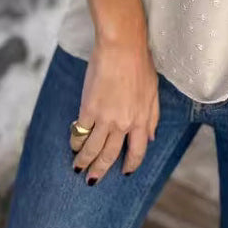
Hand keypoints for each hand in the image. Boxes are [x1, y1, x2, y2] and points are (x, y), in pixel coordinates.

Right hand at [71, 35, 159, 184]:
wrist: (122, 47)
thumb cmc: (140, 64)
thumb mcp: (153, 91)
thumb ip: (153, 117)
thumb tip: (151, 137)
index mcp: (142, 120)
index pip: (137, 152)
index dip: (130, 165)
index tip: (124, 173)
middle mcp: (124, 124)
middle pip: (110, 155)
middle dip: (100, 170)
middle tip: (92, 180)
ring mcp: (105, 118)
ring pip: (92, 149)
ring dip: (83, 161)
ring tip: (78, 168)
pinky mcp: (88, 109)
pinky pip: (80, 133)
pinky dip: (75, 141)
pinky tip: (73, 145)